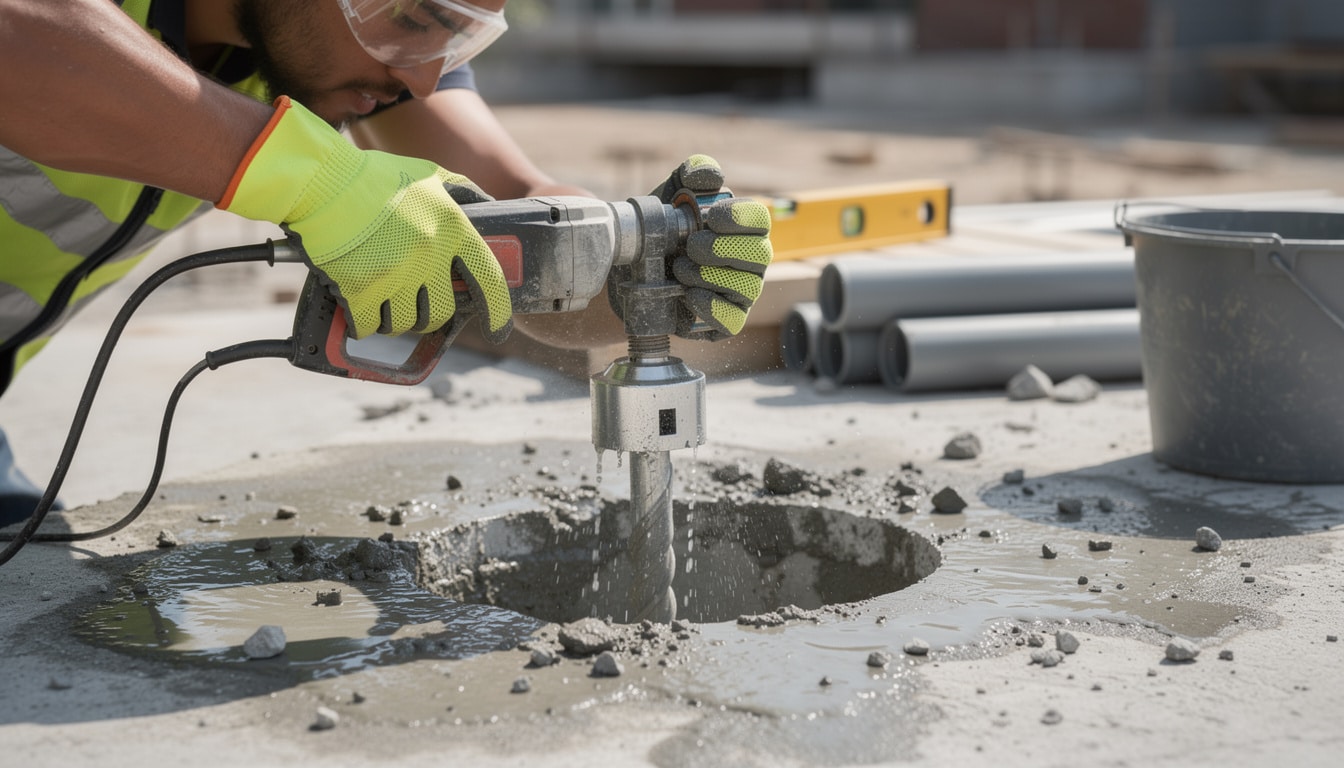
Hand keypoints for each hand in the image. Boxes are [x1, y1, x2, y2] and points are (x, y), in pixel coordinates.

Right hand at [218, 96, 511, 340]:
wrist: (319, 179)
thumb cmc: (373, 176)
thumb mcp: (428, 175)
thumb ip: (462, 191)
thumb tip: (491, 205)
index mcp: (452, 228)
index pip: (489, 279)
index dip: (499, 311)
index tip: (499, 328)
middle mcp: (429, 254)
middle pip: (440, 312)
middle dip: (428, 315)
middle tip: (414, 304)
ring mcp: (395, 274)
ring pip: (403, 323)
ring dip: (394, 319)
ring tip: (382, 300)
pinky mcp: (360, 289)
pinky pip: (369, 326)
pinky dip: (363, 323)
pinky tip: (357, 308)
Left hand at [653, 155, 772, 339]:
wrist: (633, 268)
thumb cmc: (663, 229)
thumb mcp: (672, 194)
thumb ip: (692, 175)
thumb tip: (711, 174)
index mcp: (743, 228)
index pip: (760, 219)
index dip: (740, 218)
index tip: (710, 219)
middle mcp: (750, 261)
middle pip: (760, 254)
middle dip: (723, 249)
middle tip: (691, 246)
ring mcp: (741, 292)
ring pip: (746, 287)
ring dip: (711, 276)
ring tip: (681, 270)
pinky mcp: (726, 320)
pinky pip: (733, 320)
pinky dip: (712, 308)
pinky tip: (689, 295)